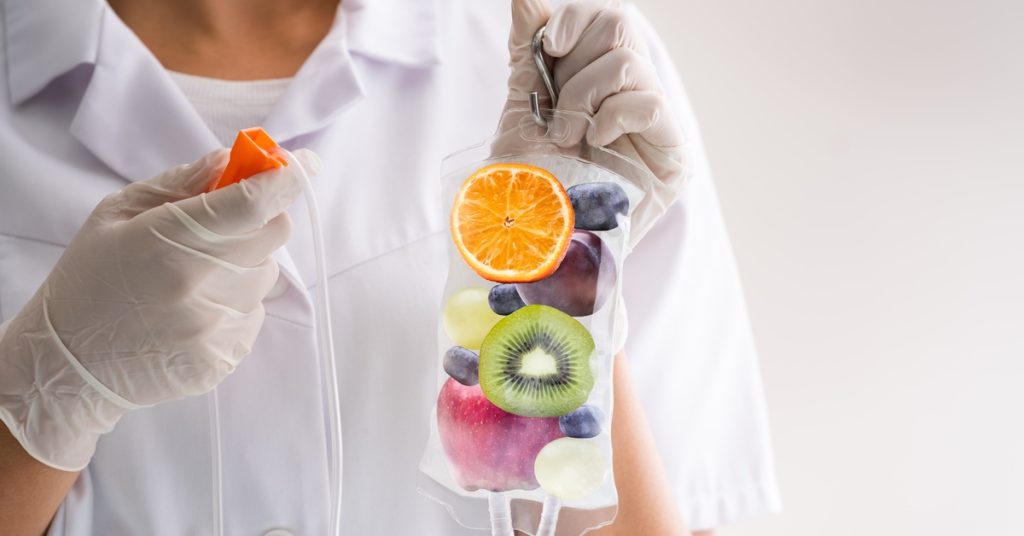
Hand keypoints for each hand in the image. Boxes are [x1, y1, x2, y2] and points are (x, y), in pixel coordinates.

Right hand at [0, 148, 319, 470]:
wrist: (70, 367)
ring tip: (192, 279)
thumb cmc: (91, 280)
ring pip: (266, 275)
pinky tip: (192, 312)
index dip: (288, 177)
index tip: (305, 163)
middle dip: (260, 219)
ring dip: (243, 265)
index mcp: (171, 242)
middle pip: (275, 234)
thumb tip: (233, 160)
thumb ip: (182, 183)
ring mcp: (216, 328)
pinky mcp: (225, 359)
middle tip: (225, 225)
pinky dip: (235, 303)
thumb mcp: (118, 214)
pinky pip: (255, 313)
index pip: (255, 202)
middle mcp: (201, 287)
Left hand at [505, 0, 686, 245]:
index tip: (549, 45)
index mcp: (598, 78)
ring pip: (629, 63)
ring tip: (567, 136)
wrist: (534, 242)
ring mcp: (654, 124)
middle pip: (620, 27)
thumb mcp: (521, 107)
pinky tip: (596, 143)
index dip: (576, 17)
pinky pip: (650, 104)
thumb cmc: (527, 182)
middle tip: (556, 110)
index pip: (606, 17)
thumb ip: (527, 51)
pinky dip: (614, 117)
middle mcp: (631, 94)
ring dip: (584, 97)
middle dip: (574, 64)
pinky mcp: (673, 156)